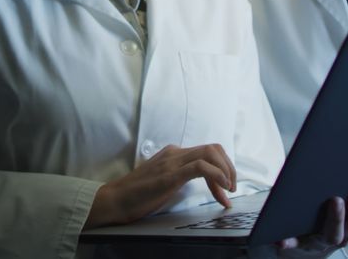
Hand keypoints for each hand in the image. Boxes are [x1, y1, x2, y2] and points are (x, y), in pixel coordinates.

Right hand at [85, 143, 236, 228]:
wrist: (115, 199)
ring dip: (226, 171)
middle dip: (229, 167)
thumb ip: (179, 175)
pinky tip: (221, 188)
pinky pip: (201, 167)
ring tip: (229, 190)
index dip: (223, 168)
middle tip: (232, 188)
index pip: (206, 152)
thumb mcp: (164, 181)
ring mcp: (172, 162)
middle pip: (213, 148)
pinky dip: (217, 175)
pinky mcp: (170, 175)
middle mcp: (174, 153)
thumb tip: (201, 183)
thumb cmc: (137, 194)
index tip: (226, 189)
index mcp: (173, 153)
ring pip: (210, 153)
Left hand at [274, 179, 347, 256]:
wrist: (302, 247)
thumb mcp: (342, 208)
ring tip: (336, 200)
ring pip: (334, 234)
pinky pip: (296, 244)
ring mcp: (322, 241)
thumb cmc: (324, 219)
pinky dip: (291, 241)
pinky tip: (283, 238)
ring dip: (337, 218)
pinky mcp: (299, 245)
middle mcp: (342, 235)